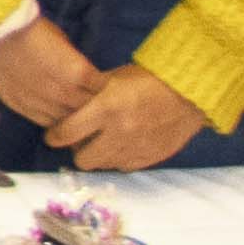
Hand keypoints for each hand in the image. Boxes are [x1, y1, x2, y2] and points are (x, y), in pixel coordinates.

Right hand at [0, 11, 95, 131]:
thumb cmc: (31, 29)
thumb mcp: (63, 41)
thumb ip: (75, 62)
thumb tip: (83, 75)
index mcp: (79, 73)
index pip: (102, 89)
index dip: (100, 85)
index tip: (96, 82)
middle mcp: (65, 93)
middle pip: (88, 107)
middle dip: (88, 101)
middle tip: (83, 96)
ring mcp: (43, 103)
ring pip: (68, 119)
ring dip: (69, 113)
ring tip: (67, 106)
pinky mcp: (22, 107)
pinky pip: (45, 122)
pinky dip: (51, 118)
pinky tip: (50, 110)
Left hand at [56, 64, 208, 173]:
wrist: (190, 92)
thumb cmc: (148, 79)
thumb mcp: (113, 78)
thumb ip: (88, 93)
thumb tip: (63, 102)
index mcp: (106, 109)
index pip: (66, 134)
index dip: (54, 136)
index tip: (53, 135)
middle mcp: (119, 133)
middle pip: (82, 160)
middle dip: (77, 151)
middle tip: (80, 140)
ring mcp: (136, 148)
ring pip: (103, 165)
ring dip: (98, 156)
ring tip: (102, 141)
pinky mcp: (151, 158)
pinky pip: (124, 166)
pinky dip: (118, 159)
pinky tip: (121, 145)